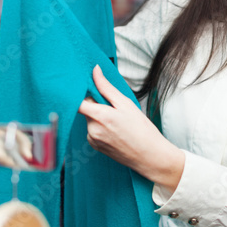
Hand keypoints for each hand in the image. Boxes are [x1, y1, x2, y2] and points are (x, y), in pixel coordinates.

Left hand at [78, 65, 185, 190]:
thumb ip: (106, 87)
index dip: (79, 92)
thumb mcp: (125, 103)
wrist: (149, 155)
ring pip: (90, 119)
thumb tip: (95, 71)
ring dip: (99, 117)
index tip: (89, 89)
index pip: (76, 101)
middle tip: (114, 107)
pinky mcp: (95, 146)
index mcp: (99, 116)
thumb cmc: (141, 129)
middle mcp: (92, 129)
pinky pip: (93, 130)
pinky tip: (115, 131)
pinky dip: (101, 127)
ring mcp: (92, 139)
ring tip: (118, 122)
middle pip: (86, 109)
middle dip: (97, 104)